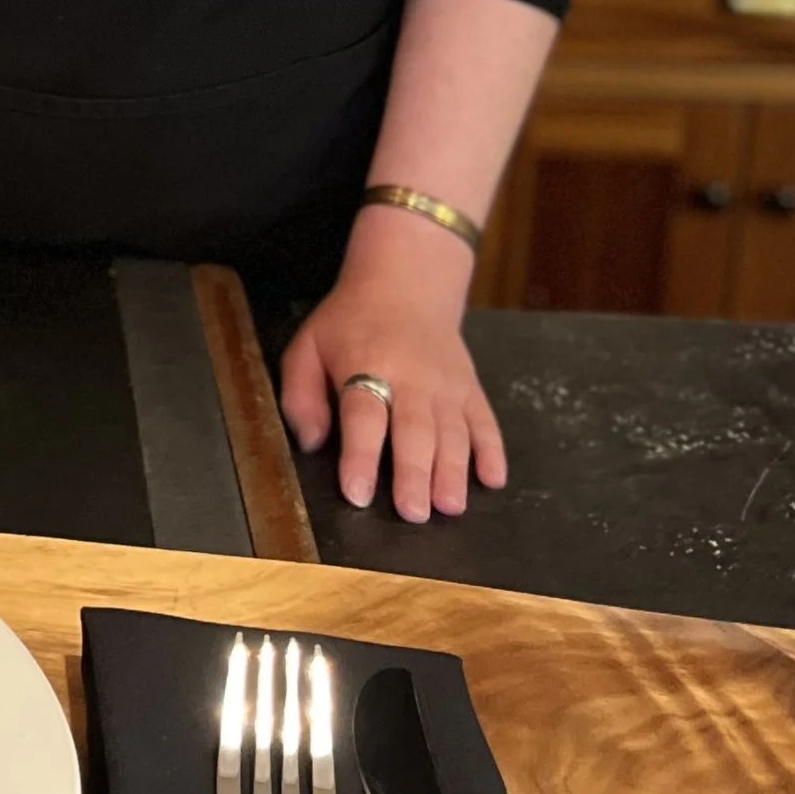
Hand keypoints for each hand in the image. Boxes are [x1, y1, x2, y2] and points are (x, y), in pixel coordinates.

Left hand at [277, 216, 507, 521]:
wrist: (407, 280)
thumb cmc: (350, 321)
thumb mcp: (308, 346)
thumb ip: (301, 395)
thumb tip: (312, 442)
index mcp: (367, 365)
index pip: (364, 416)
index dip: (361, 455)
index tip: (358, 493)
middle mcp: (412, 377)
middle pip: (414, 430)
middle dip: (414, 474)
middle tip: (413, 513)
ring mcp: (447, 384)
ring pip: (452, 432)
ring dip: (453, 471)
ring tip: (450, 507)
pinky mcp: (471, 387)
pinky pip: (485, 421)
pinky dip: (493, 450)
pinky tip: (493, 479)